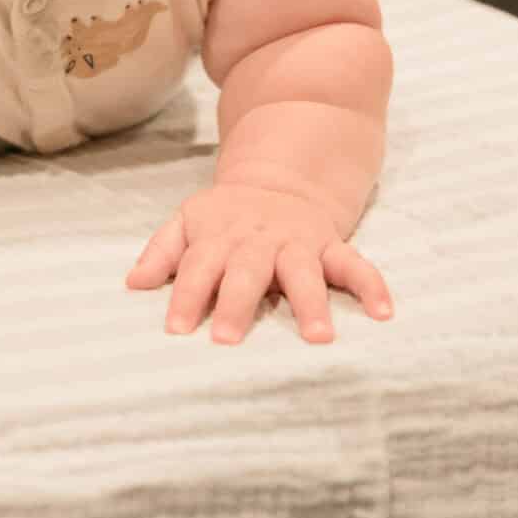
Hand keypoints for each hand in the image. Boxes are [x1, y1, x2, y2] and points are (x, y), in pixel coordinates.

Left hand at [127, 186, 392, 344]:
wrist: (281, 177)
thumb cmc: (226, 215)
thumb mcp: (188, 221)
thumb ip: (161, 252)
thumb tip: (132, 284)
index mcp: (219, 236)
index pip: (197, 267)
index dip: (185, 296)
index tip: (175, 330)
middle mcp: (258, 241)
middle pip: (246, 272)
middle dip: (236, 304)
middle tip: (227, 340)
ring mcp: (298, 243)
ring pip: (304, 272)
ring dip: (311, 303)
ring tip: (318, 338)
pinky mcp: (330, 246)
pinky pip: (355, 264)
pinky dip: (372, 285)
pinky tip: (385, 313)